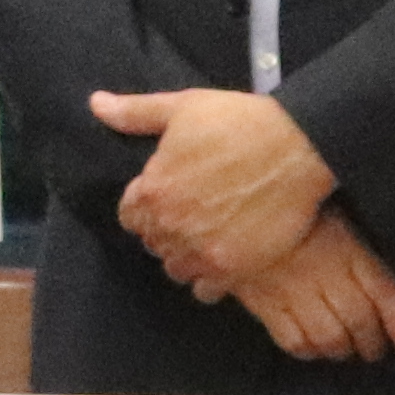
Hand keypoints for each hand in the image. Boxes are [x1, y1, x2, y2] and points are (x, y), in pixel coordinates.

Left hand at [87, 84, 336, 292]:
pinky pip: (204, 291)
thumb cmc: (240, 122)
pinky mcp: (231, 268)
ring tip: (207, 238)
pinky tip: (222, 258)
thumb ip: (135, 113)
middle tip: (194, 215)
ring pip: (175, 268)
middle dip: (167, 229)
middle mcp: (170, 226)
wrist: (298, 148)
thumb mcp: (182, 108)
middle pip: (153, 242)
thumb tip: (96, 104)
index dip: (147, 206)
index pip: (130, 215)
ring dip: (185, 256)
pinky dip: (209, 279)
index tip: (168, 197)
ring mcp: (200, 251)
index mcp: (153, 190)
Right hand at [224, 206, 394, 366]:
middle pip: (359, 320)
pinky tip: (312, 349)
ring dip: (342, 350)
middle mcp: (322, 271)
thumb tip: (383, 272)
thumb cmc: (287, 203)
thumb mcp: (332, 210)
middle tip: (375, 349)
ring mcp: (292, 289)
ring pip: (328, 336)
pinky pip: (291, 339)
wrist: (234, 201)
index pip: (382, 290)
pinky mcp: (263, 301)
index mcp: (343, 245)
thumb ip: (356, 241)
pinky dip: (307, 350)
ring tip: (346, 351)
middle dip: (372, 342)